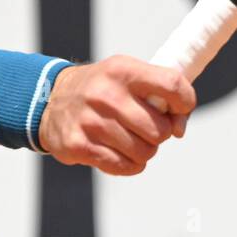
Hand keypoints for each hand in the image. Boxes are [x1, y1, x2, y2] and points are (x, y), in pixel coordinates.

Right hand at [39, 55, 195, 175]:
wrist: (51, 99)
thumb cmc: (102, 89)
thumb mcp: (128, 76)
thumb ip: (160, 95)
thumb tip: (179, 128)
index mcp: (123, 70)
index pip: (172, 84)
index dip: (185, 102)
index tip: (179, 110)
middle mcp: (106, 94)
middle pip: (160, 130)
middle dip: (160, 134)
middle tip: (145, 127)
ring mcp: (91, 121)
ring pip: (144, 152)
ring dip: (144, 151)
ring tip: (129, 139)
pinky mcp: (79, 145)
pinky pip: (124, 166)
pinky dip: (129, 164)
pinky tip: (118, 151)